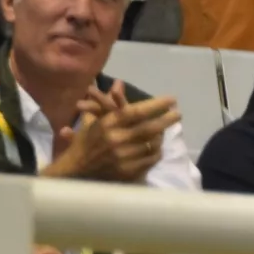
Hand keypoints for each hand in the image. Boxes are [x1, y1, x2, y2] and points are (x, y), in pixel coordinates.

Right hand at [49, 82, 178, 183]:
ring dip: (161, 137)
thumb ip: (106, 101)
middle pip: (150, 128)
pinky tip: (157, 149)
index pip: (138, 111)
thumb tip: (119, 82)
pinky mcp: (127, 171)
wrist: (75, 171)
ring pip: (152, 144)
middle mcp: (117, 139)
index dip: (157, 105)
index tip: (171, 100)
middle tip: (178, 115)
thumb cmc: (84, 142)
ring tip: (166, 131)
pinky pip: (149, 160)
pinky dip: (156, 153)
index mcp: (108, 124)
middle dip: (167, 120)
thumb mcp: (93, 119)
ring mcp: (123, 157)